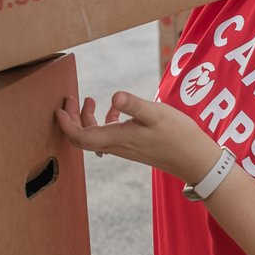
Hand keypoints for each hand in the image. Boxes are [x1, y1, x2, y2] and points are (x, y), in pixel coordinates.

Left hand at [55, 92, 219, 182]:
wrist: (194, 159)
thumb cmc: (178, 135)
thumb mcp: (157, 114)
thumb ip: (134, 105)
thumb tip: (113, 96)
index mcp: (117, 138)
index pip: (80, 136)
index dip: (66, 123)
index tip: (60, 107)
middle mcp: (117, 146)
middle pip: (83, 137)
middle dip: (72, 119)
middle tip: (70, 99)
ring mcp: (125, 148)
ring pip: (95, 137)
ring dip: (87, 119)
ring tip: (89, 100)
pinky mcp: (133, 147)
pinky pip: (109, 137)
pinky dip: (105, 122)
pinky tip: (115, 110)